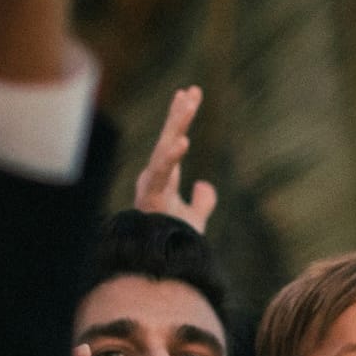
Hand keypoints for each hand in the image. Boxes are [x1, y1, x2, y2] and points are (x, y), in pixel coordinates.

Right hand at [135, 86, 219, 229]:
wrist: (163, 264)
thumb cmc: (174, 243)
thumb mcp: (194, 220)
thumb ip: (202, 202)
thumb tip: (205, 186)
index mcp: (164, 178)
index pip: (174, 140)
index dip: (181, 118)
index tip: (189, 94)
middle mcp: (156, 178)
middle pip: (169, 138)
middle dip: (180, 113)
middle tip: (193, 90)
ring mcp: (151, 186)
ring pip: (164, 148)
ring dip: (176, 125)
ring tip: (188, 102)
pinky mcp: (150, 197)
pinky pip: (160, 173)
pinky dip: (170, 157)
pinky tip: (182, 140)